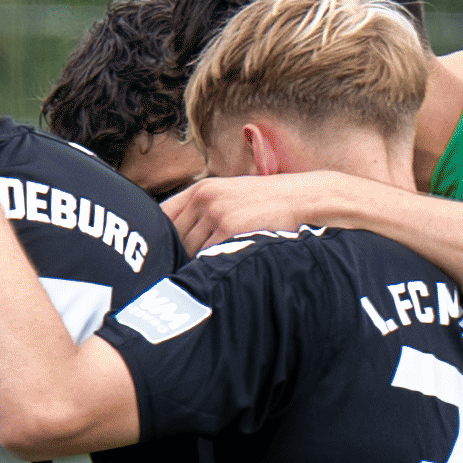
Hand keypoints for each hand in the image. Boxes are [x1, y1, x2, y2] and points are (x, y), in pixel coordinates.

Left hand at [160, 165, 393, 249]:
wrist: (304, 198)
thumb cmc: (268, 204)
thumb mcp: (231, 197)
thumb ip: (204, 212)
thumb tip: (176, 245)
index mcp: (201, 189)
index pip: (161, 216)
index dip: (158, 238)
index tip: (159, 255)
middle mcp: (205, 198)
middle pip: (174, 239)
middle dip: (180, 257)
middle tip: (186, 272)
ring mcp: (217, 212)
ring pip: (190, 252)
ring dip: (199, 265)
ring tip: (215, 271)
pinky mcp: (231, 228)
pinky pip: (209, 258)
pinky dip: (214, 268)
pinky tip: (227, 269)